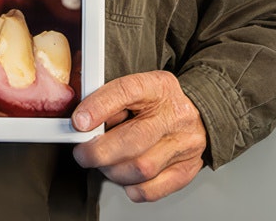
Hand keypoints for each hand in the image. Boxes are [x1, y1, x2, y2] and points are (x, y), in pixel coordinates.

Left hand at [71, 71, 206, 202]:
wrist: (197, 113)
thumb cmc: (159, 101)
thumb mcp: (137, 88)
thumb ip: (110, 100)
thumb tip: (82, 122)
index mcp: (157, 86)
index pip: (125, 92)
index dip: (98, 108)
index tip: (78, 122)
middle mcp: (173, 115)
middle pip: (133, 140)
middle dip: (98, 152)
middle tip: (83, 153)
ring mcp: (183, 144)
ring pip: (141, 169)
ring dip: (113, 171)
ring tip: (104, 164)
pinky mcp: (186, 170)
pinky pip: (152, 189)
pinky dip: (131, 188)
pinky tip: (124, 177)